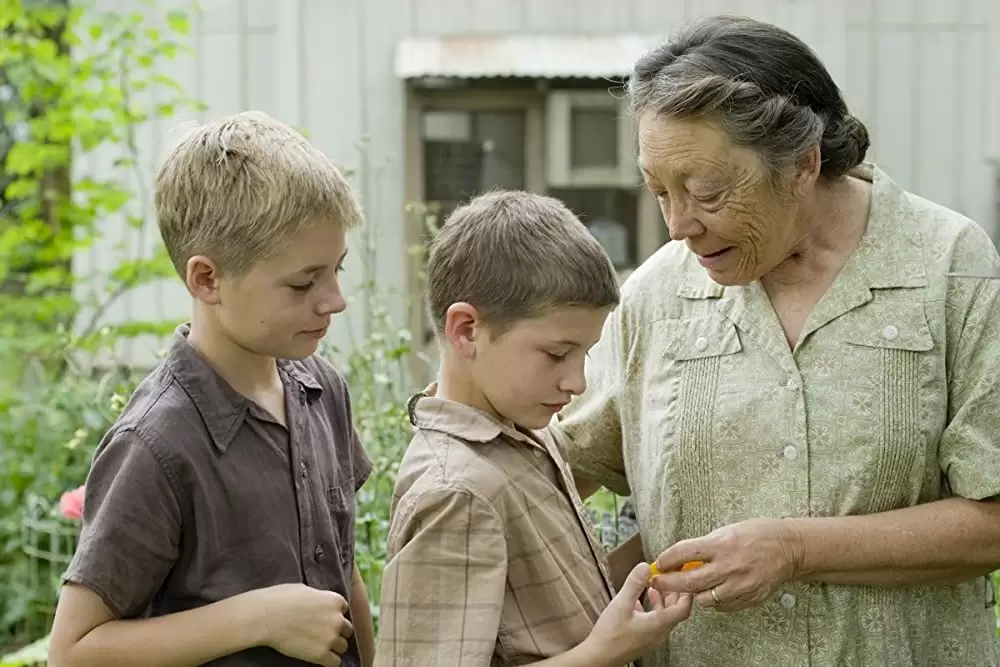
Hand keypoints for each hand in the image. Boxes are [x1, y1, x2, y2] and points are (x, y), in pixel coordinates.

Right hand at [255, 583, 354, 665]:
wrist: (264, 617)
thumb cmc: (279, 600)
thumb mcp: (304, 589)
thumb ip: (318, 597)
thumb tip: (318, 602)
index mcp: (335, 600)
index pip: (344, 610)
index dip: (334, 615)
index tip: (325, 619)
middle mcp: (337, 618)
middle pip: (347, 629)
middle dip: (337, 632)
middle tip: (322, 634)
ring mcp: (331, 637)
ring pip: (343, 646)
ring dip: (334, 647)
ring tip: (320, 646)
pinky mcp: (321, 654)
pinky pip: (335, 662)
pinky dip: (329, 661)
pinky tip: (319, 658)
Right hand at [583, 562, 692, 665]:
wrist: (598, 657)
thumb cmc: (610, 636)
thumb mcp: (621, 604)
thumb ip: (634, 585)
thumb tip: (645, 567)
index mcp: (659, 624)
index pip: (684, 607)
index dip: (685, 590)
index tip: (682, 577)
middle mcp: (659, 632)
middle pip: (675, 610)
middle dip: (672, 592)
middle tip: (668, 578)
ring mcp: (652, 637)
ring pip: (664, 616)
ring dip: (661, 600)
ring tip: (654, 586)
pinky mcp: (643, 639)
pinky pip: (654, 621)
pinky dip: (651, 608)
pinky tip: (639, 601)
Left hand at [649, 518, 802, 611]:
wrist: (788, 548)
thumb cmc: (757, 534)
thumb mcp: (727, 531)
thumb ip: (705, 546)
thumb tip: (680, 558)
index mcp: (721, 544)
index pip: (683, 553)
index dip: (666, 560)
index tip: (658, 563)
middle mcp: (729, 567)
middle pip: (688, 582)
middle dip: (667, 583)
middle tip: (658, 581)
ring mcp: (740, 586)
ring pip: (703, 599)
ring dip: (694, 593)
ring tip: (694, 584)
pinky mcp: (749, 599)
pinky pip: (721, 606)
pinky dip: (714, 600)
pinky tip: (715, 589)